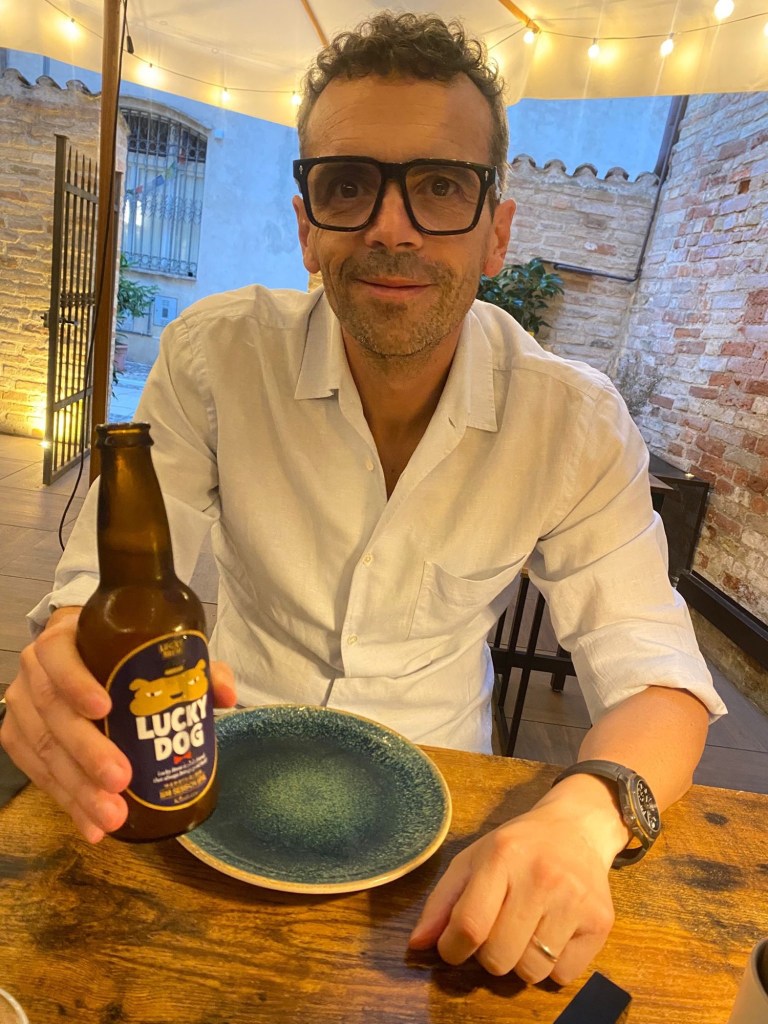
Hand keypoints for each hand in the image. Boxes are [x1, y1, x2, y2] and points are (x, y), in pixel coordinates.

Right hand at [0, 607, 236, 843]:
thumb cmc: (123, 653)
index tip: (106, 708)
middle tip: (121, 780)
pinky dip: (67, 802)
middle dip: (87, 751)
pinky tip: (92, 826)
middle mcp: (36, 671)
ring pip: (43, 749)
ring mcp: (22, 706)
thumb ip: (191, 666)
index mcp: (65, 638)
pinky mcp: (17, 738)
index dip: (76, 682)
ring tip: (112, 816)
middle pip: (52, 711)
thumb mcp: (155, 649)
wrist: (82, 659)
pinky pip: (37, 774)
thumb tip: (223, 694)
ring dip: (78, 788)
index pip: (58, 654)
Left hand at [408, 796, 617, 983]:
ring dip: (519, 962)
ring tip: (524, 932)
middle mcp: (541, 877)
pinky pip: (564, 977)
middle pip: (498, 957)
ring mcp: (574, 900)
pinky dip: (551, 968)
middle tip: (496, 932)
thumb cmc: (517, 847)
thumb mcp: (473, 860)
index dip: (452, 949)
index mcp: (502, 856)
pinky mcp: (601, 921)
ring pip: (530, 971)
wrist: (576, 828)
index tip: (454, 947)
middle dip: (488, 954)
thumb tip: (417, 945)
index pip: (469, 925)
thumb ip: (442, 902)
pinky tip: (551, 936)